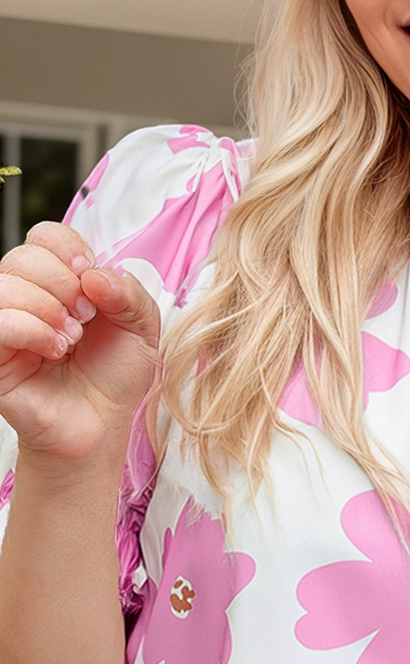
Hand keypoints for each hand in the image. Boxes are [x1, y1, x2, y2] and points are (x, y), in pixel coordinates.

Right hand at [0, 219, 159, 462]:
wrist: (100, 427)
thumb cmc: (113, 378)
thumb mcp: (141, 331)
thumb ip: (130, 294)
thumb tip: (95, 274)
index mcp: (57, 282)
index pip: (45, 236)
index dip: (69, 248)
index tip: (92, 279)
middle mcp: (25, 297)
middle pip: (24, 255)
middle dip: (63, 283)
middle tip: (85, 319)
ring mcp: (5, 324)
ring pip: (7, 284)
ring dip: (49, 308)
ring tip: (71, 340)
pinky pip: (0, 320)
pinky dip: (32, 329)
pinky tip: (55, 350)